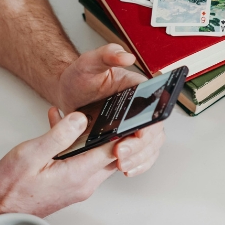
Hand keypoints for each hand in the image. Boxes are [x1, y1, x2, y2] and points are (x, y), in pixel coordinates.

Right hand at [0, 111, 117, 216]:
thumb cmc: (10, 188)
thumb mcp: (31, 154)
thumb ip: (59, 135)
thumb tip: (81, 119)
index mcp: (79, 174)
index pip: (114, 151)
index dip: (125, 133)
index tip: (128, 116)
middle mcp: (84, 183)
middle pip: (111, 154)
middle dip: (111, 132)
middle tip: (108, 111)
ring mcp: (79, 186)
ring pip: (96, 156)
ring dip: (89, 136)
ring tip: (75, 116)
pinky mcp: (71, 185)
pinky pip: (82, 161)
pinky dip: (76, 145)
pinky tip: (59, 128)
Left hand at [55, 44, 164, 176]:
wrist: (70, 94)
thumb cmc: (81, 78)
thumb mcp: (89, 62)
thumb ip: (107, 55)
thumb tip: (126, 56)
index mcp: (140, 91)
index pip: (155, 110)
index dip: (151, 125)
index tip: (138, 135)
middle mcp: (142, 110)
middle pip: (154, 133)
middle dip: (139, 148)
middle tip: (120, 154)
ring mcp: (135, 127)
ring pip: (150, 148)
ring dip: (139, 159)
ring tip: (122, 165)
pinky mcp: (127, 140)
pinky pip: (141, 156)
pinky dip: (137, 165)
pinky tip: (126, 170)